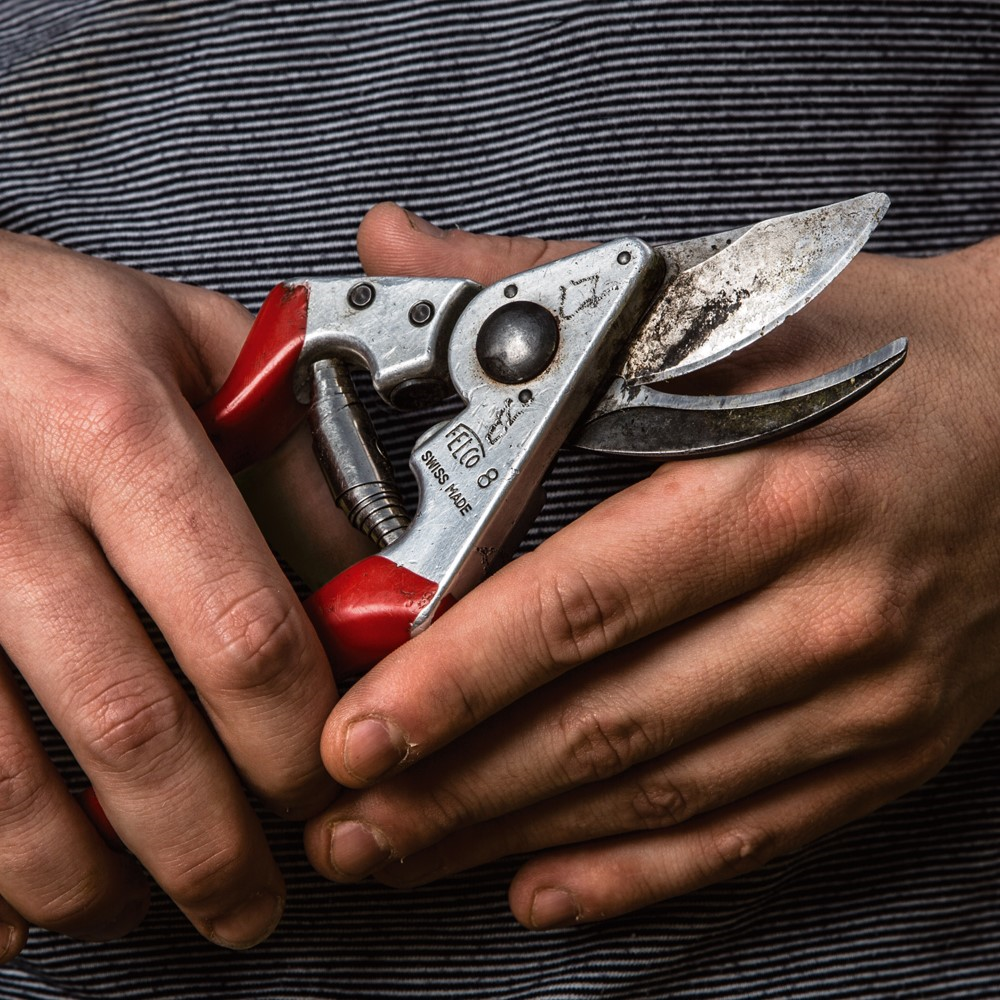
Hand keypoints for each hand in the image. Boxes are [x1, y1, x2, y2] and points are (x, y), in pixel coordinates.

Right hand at [0, 232, 362, 957]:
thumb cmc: (36, 323)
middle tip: (256, 893)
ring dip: (94, 878)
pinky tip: (20, 915)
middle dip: (210, 845)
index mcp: (118, 433)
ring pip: (12, 787)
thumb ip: (282, 435)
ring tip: (150, 907)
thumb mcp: (179, 337)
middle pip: (135, 734)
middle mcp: (10, 511)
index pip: (243, 631)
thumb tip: (366, 548)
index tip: (324, 779)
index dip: (296, 737)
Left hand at [303, 202, 999, 927]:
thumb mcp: (722, 300)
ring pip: (661, 796)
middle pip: (607, 725)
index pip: (583, 604)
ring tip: (404, 860)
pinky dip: (641, 874)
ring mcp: (865, 698)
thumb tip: (392, 247)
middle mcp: (825, 612)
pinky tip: (545, 889)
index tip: (357, 737)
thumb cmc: (881, 351)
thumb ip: (536, 286)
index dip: (460, 680)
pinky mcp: (886, 746)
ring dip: (520, 839)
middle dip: (458, 789)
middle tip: (341, 828)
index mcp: (772, 488)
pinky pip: (753, 834)